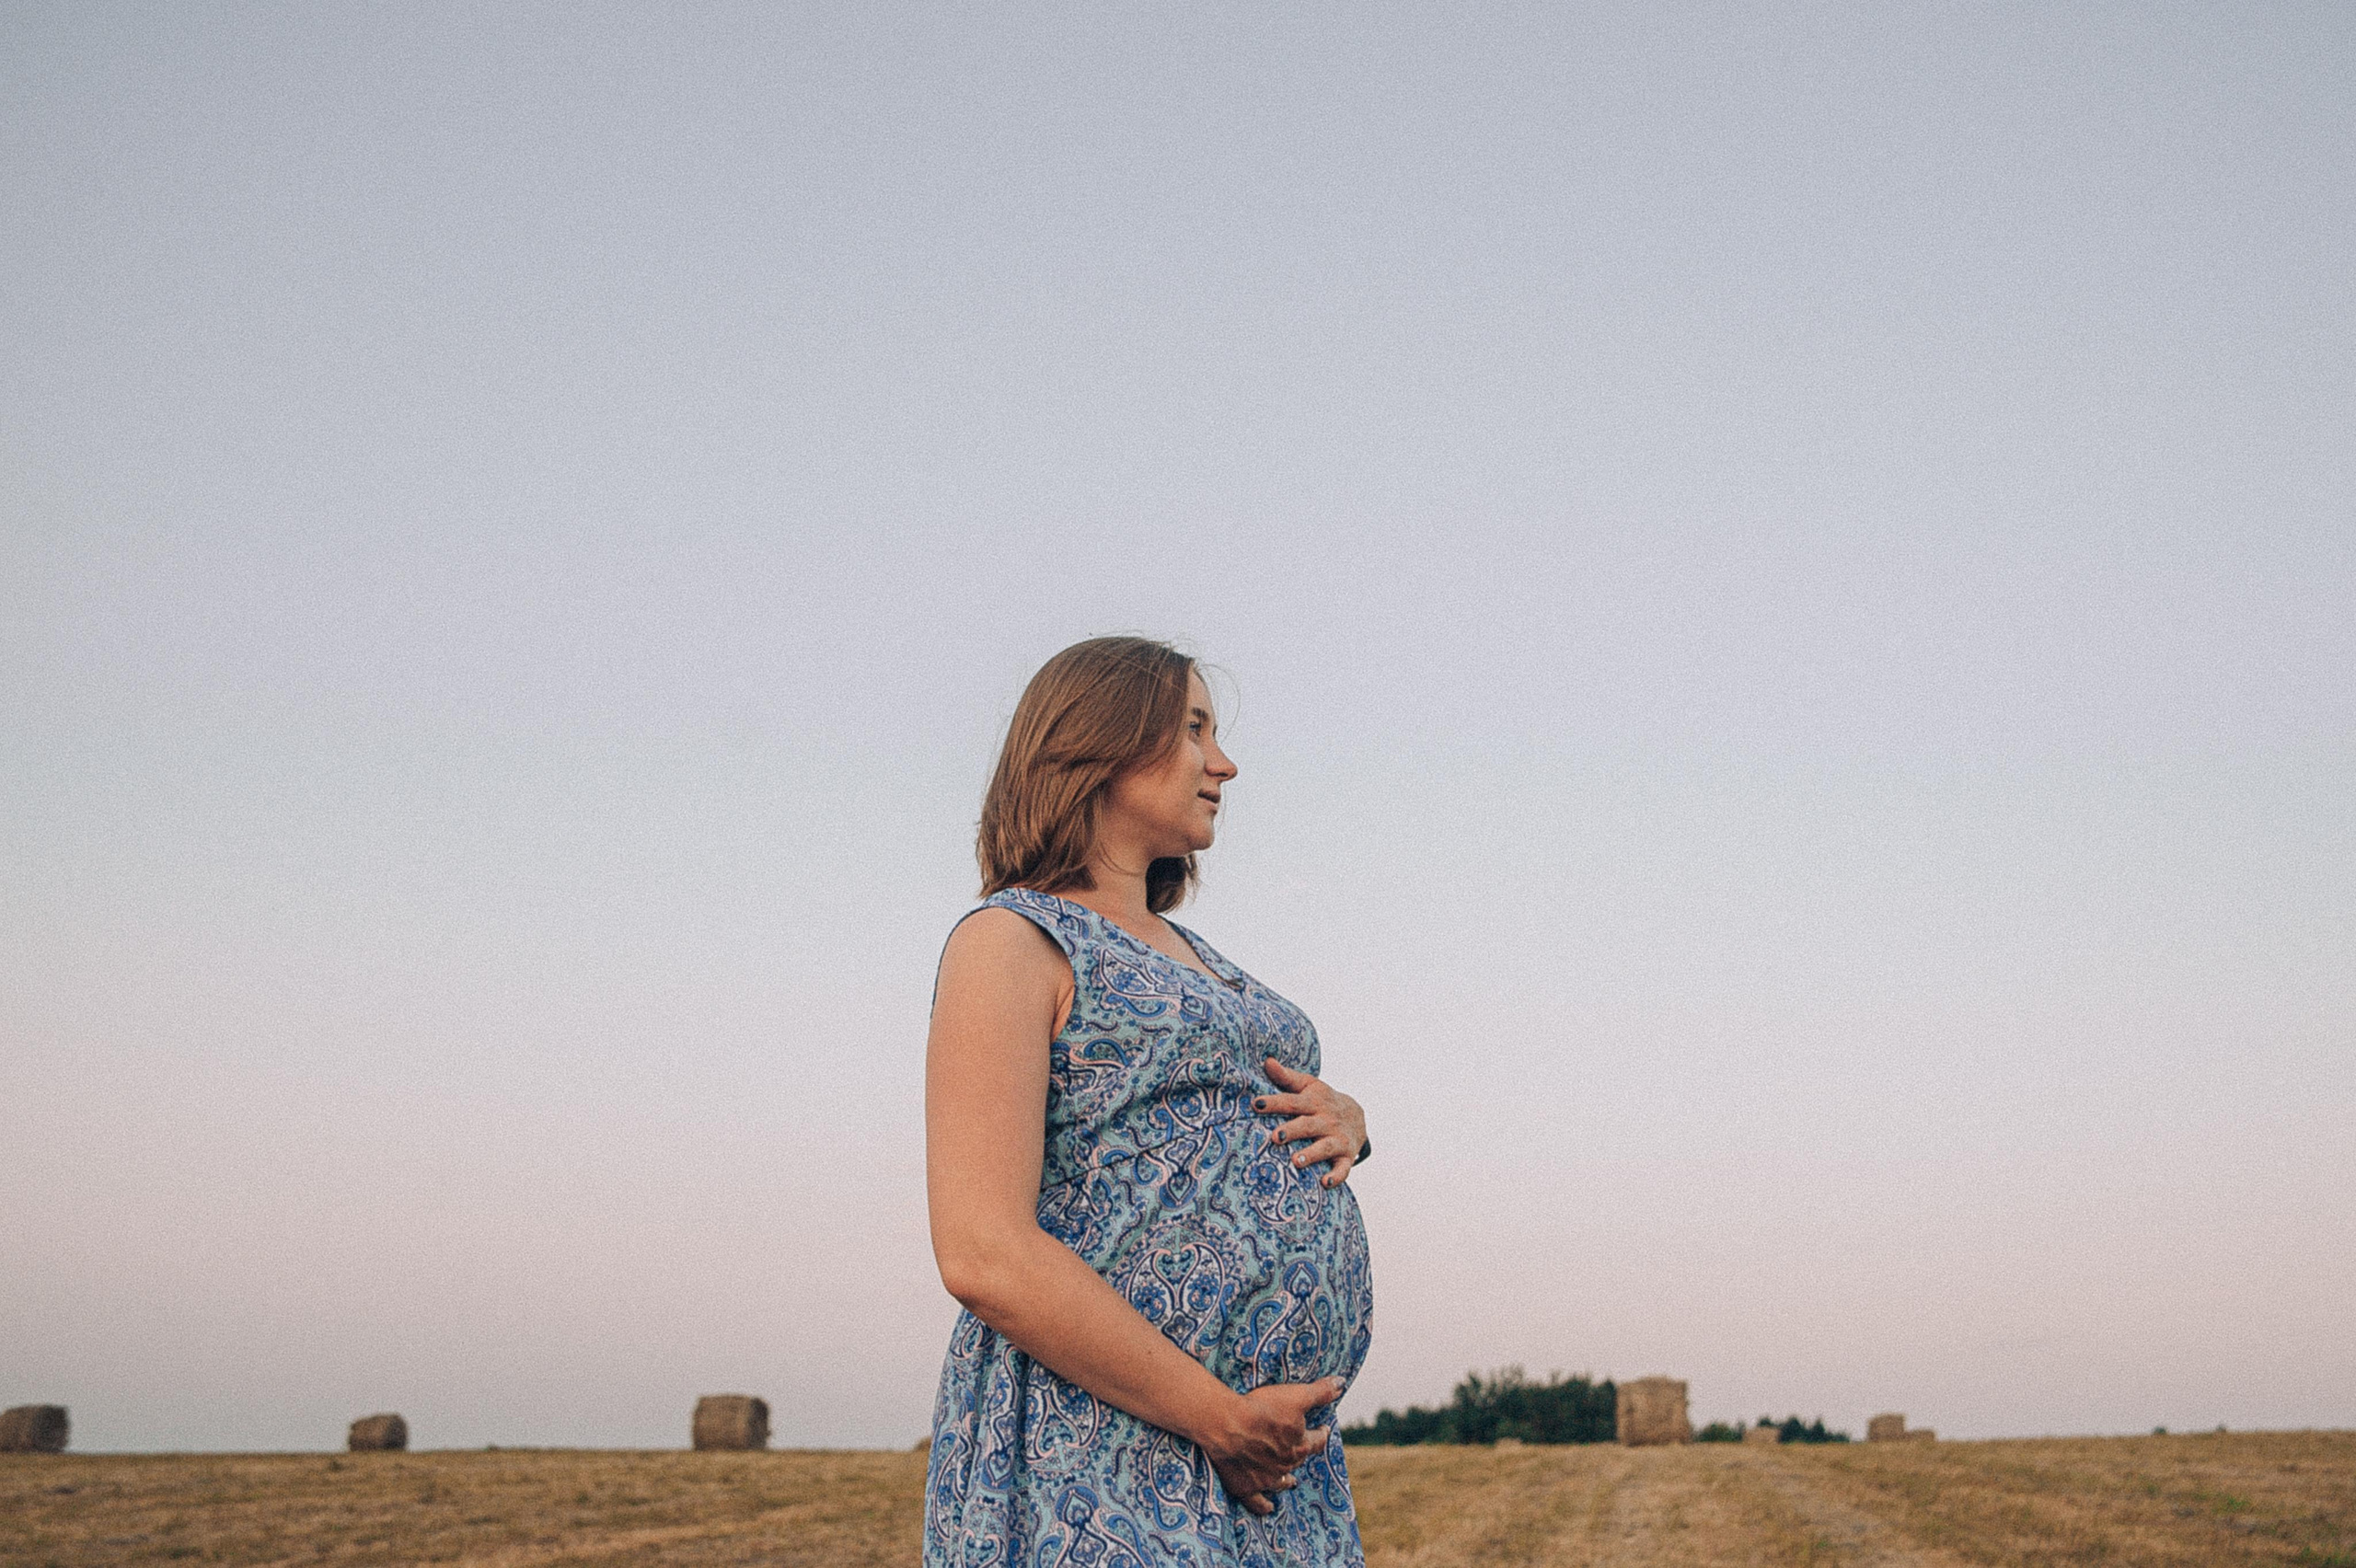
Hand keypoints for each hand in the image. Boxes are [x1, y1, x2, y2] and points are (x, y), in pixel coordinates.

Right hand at [1198, 1377, 1341, 1515]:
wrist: (1227, 1425)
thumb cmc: (1261, 1408)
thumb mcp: (1295, 1396)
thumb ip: (1319, 1392)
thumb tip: (1340, 1385)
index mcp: (1300, 1446)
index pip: (1317, 1441)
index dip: (1321, 1433)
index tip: (1323, 1429)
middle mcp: (1285, 1465)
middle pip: (1298, 1460)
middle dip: (1302, 1454)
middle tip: (1302, 1448)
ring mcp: (1265, 1478)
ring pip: (1281, 1481)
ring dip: (1287, 1480)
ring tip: (1291, 1481)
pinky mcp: (1245, 1486)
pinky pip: (1257, 1501)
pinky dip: (1264, 1505)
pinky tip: (1269, 1508)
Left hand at [1257, 1058, 1367, 1187]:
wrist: (1358, 1116)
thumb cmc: (1323, 1101)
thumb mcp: (1309, 1086)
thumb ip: (1287, 1077)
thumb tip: (1267, 1060)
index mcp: (1314, 1102)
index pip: (1292, 1101)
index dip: (1274, 1102)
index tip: (1256, 1104)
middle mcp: (1326, 1120)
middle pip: (1308, 1125)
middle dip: (1292, 1131)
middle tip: (1275, 1137)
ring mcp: (1337, 1139)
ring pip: (1324, 1147)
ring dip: (1310, 1155)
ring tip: (1295, 1161)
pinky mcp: (1346, 1156)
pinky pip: (1342, 1168)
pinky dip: (1335, 1176)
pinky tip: (1324, 1183)